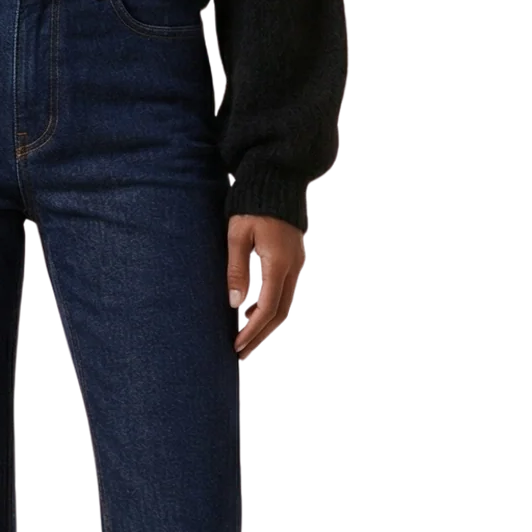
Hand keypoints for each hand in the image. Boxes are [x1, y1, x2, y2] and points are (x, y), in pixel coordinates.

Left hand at [227, 214, 305, 363]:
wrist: (278, 178)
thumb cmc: (252, 204)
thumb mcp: (237, 234)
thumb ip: (236, 269)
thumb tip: (234, 304)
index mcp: (278, 263)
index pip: (267, 308)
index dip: (251, 330)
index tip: (235, 345)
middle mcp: (292, 267)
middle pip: (279, 313)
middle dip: (259, 336)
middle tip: (240, 353)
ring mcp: (296, 263)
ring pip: (284, 304)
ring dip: (265, 324)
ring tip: (245, 339)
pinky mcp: (293, 259)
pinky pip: (285, 292)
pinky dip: (271, 308)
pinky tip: (253, 313)